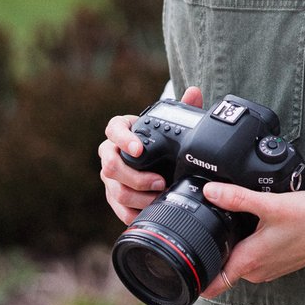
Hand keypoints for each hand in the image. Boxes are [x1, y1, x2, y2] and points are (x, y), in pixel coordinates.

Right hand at [98, 86, 202, 224]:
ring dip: (138, 197)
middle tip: (160, 181)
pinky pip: (118, 208)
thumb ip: (181, 108)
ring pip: (115, 190)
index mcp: (119, 130)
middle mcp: (110, 153)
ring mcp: (109, 177)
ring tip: (160, 197)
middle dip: (136, 177)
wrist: (152, 159)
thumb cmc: (158, 140)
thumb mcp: (168, 125)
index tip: (139, 149)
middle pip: (111, 166)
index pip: (113, 130)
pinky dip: (134, 212)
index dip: (123, 140)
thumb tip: (194, 92)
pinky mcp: (113, 196)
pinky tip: (150, 212)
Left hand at [198, 187, 304, 297]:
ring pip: (238, 261)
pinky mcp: (277, 262)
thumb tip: (210, 191)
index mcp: (250, 261)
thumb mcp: (270, 204)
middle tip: (204, 227)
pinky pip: (253, 257)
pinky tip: (252, 225)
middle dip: (212, 251)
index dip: (194, 279)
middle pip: (222, 268)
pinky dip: (247, 244)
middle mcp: (257, 271)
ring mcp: (268, 268)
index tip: (181, 266)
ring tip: (230, 223)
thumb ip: (237, 198)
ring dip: (231, 246)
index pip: (212, 284)